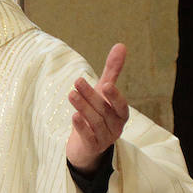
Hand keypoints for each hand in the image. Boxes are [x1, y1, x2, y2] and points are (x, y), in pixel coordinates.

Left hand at [66, 43, 129, 173]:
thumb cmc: (97, 112)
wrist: (86, 145)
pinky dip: (82, 128)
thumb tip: (121, 45)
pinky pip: (89, 138)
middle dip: (90, 96)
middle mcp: (116, 127)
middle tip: (77, 81)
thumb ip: (112, 71)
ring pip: (95, 122)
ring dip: (83, 107)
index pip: (121, 106)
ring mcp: (105, 139)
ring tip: (71, 94)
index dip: (115, 96)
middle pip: (104, 111)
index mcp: (121, 114)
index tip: (106, 84)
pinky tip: (74, 117)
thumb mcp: (104, 92)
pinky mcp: (93, 147)